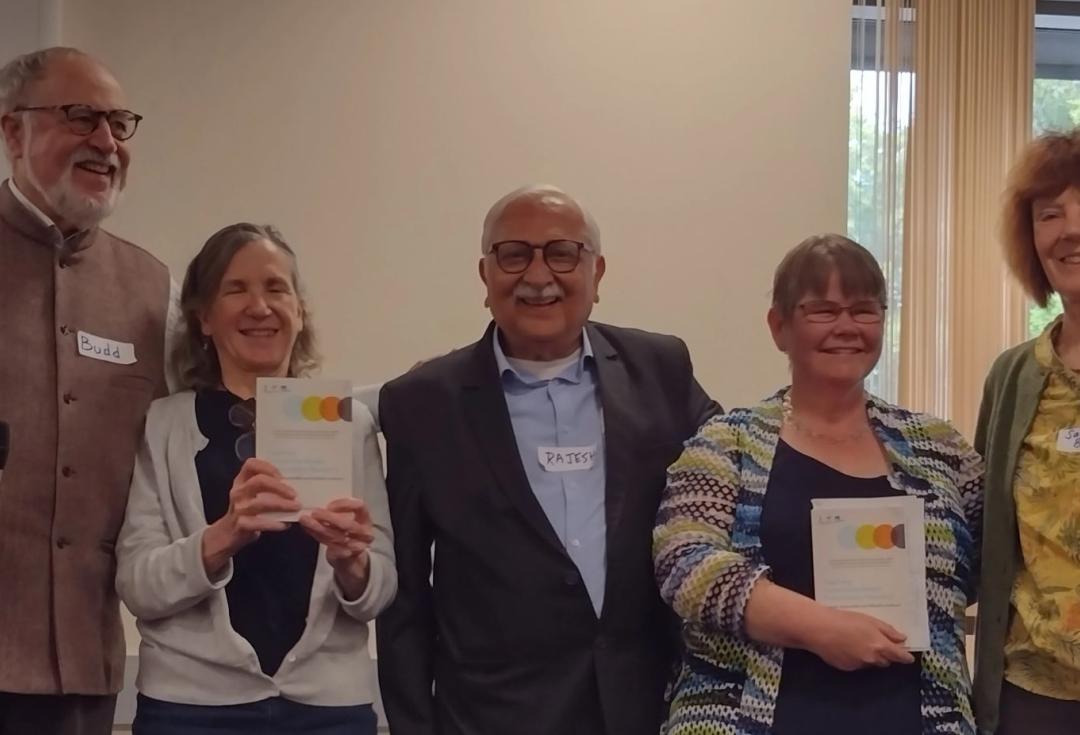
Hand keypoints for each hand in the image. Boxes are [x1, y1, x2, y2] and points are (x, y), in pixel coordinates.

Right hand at [201, 458, 299, 575]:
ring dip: (282, 505)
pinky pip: (260, 523)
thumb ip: (267, 486)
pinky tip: (286, 524)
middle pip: (258, 482)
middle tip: (294, 494)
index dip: (268, 467)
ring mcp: (238, 509)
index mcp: (241, 481)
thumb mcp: (251, 494)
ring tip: (296, 507)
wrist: (228, 533)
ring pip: (260, 503)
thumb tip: (295, 483)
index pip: (250, 464)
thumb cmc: (247, 510)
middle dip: (279, 487)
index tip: (283, 476)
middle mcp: (238, 492)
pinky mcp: (241, 525)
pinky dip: (275, 524)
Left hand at [299, 498, 374, 599]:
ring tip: (305, 520)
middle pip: (347, 524)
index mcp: (366, 519)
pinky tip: (308, 529)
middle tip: (315, 512)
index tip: (329, 505)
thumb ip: (337, 512)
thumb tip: (319, 501)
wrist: (351, 558)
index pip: (360, 507)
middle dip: (329, 518)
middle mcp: (365, 532)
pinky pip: (330, 545)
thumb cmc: (347, 533)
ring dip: (319, 527)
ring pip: (336, 536)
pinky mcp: (346, 555)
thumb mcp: (348, 519)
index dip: (345, 504)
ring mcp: (356, 545)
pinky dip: (317, 536)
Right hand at [806, 608, 914, 670]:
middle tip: (879, 644)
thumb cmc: (845, 620)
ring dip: (871, 657)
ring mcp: (859, 665)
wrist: (820, 629)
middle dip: (886, 655)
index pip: (899, 656)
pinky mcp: (846, 668)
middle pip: (886, 661)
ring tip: (860, 643)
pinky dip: (857, 658)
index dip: (905, 657)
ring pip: (871, 664)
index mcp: (880, 646)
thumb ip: (888, 631)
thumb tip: (902, 639)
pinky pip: (857, 665)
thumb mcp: (869, 620)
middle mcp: (872, 659)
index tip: (909, 657)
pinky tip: (847, 647)